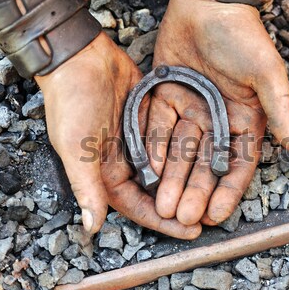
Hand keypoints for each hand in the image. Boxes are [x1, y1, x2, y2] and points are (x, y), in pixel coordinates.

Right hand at [35, 33, 200, 238]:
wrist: (81, 57)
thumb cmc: (71, 102)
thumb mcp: (75, 147)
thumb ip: (86, 186)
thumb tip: (91, 227)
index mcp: (106, 175)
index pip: (138, 206)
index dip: (163, 222)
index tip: (190, 232)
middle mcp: (127, 162)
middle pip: (159, 191)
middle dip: (183, 204)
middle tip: (210, 215)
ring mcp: (142, 141)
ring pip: (171, 168)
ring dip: (190, 180)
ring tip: (216, 192)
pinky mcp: (154, 120)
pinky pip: (175, 141)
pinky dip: (190, 150)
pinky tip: (212, 158)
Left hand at [147, 0, 288, 225]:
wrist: (207, 3)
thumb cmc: (243, 36)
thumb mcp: (266, 73)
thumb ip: (282, 110)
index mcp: (245, 120)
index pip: (237, 163)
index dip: (228, 190)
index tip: (217, 215)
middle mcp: (217, 120)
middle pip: (205, 163)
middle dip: (195, 191)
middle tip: (184, 216)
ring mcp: (191, 110)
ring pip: (180, 151)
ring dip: (171, 177)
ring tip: (163, 203)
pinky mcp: (166, 96)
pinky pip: (158, 127)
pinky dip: (153, 148)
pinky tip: (148, 169)